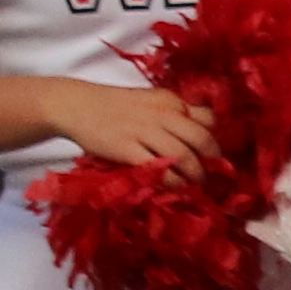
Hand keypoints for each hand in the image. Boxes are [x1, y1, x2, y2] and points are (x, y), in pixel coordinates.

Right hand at [34, 79, 213, 170]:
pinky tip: (175, 188)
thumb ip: (173, 115)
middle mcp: (163, 114)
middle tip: (211, 174)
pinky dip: (172, 181)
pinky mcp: (126, 148)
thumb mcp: (150, 101)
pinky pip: (158, 168)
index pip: (208, 119)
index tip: (215, 155)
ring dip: (195, 175)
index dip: (215, 139)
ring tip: (195, 185)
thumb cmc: (114, 107)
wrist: (75, 105)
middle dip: (212, 160)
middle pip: (202, 138)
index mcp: (171, 101)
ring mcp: (144, 131)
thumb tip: (200, 139)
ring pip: (184, 155)